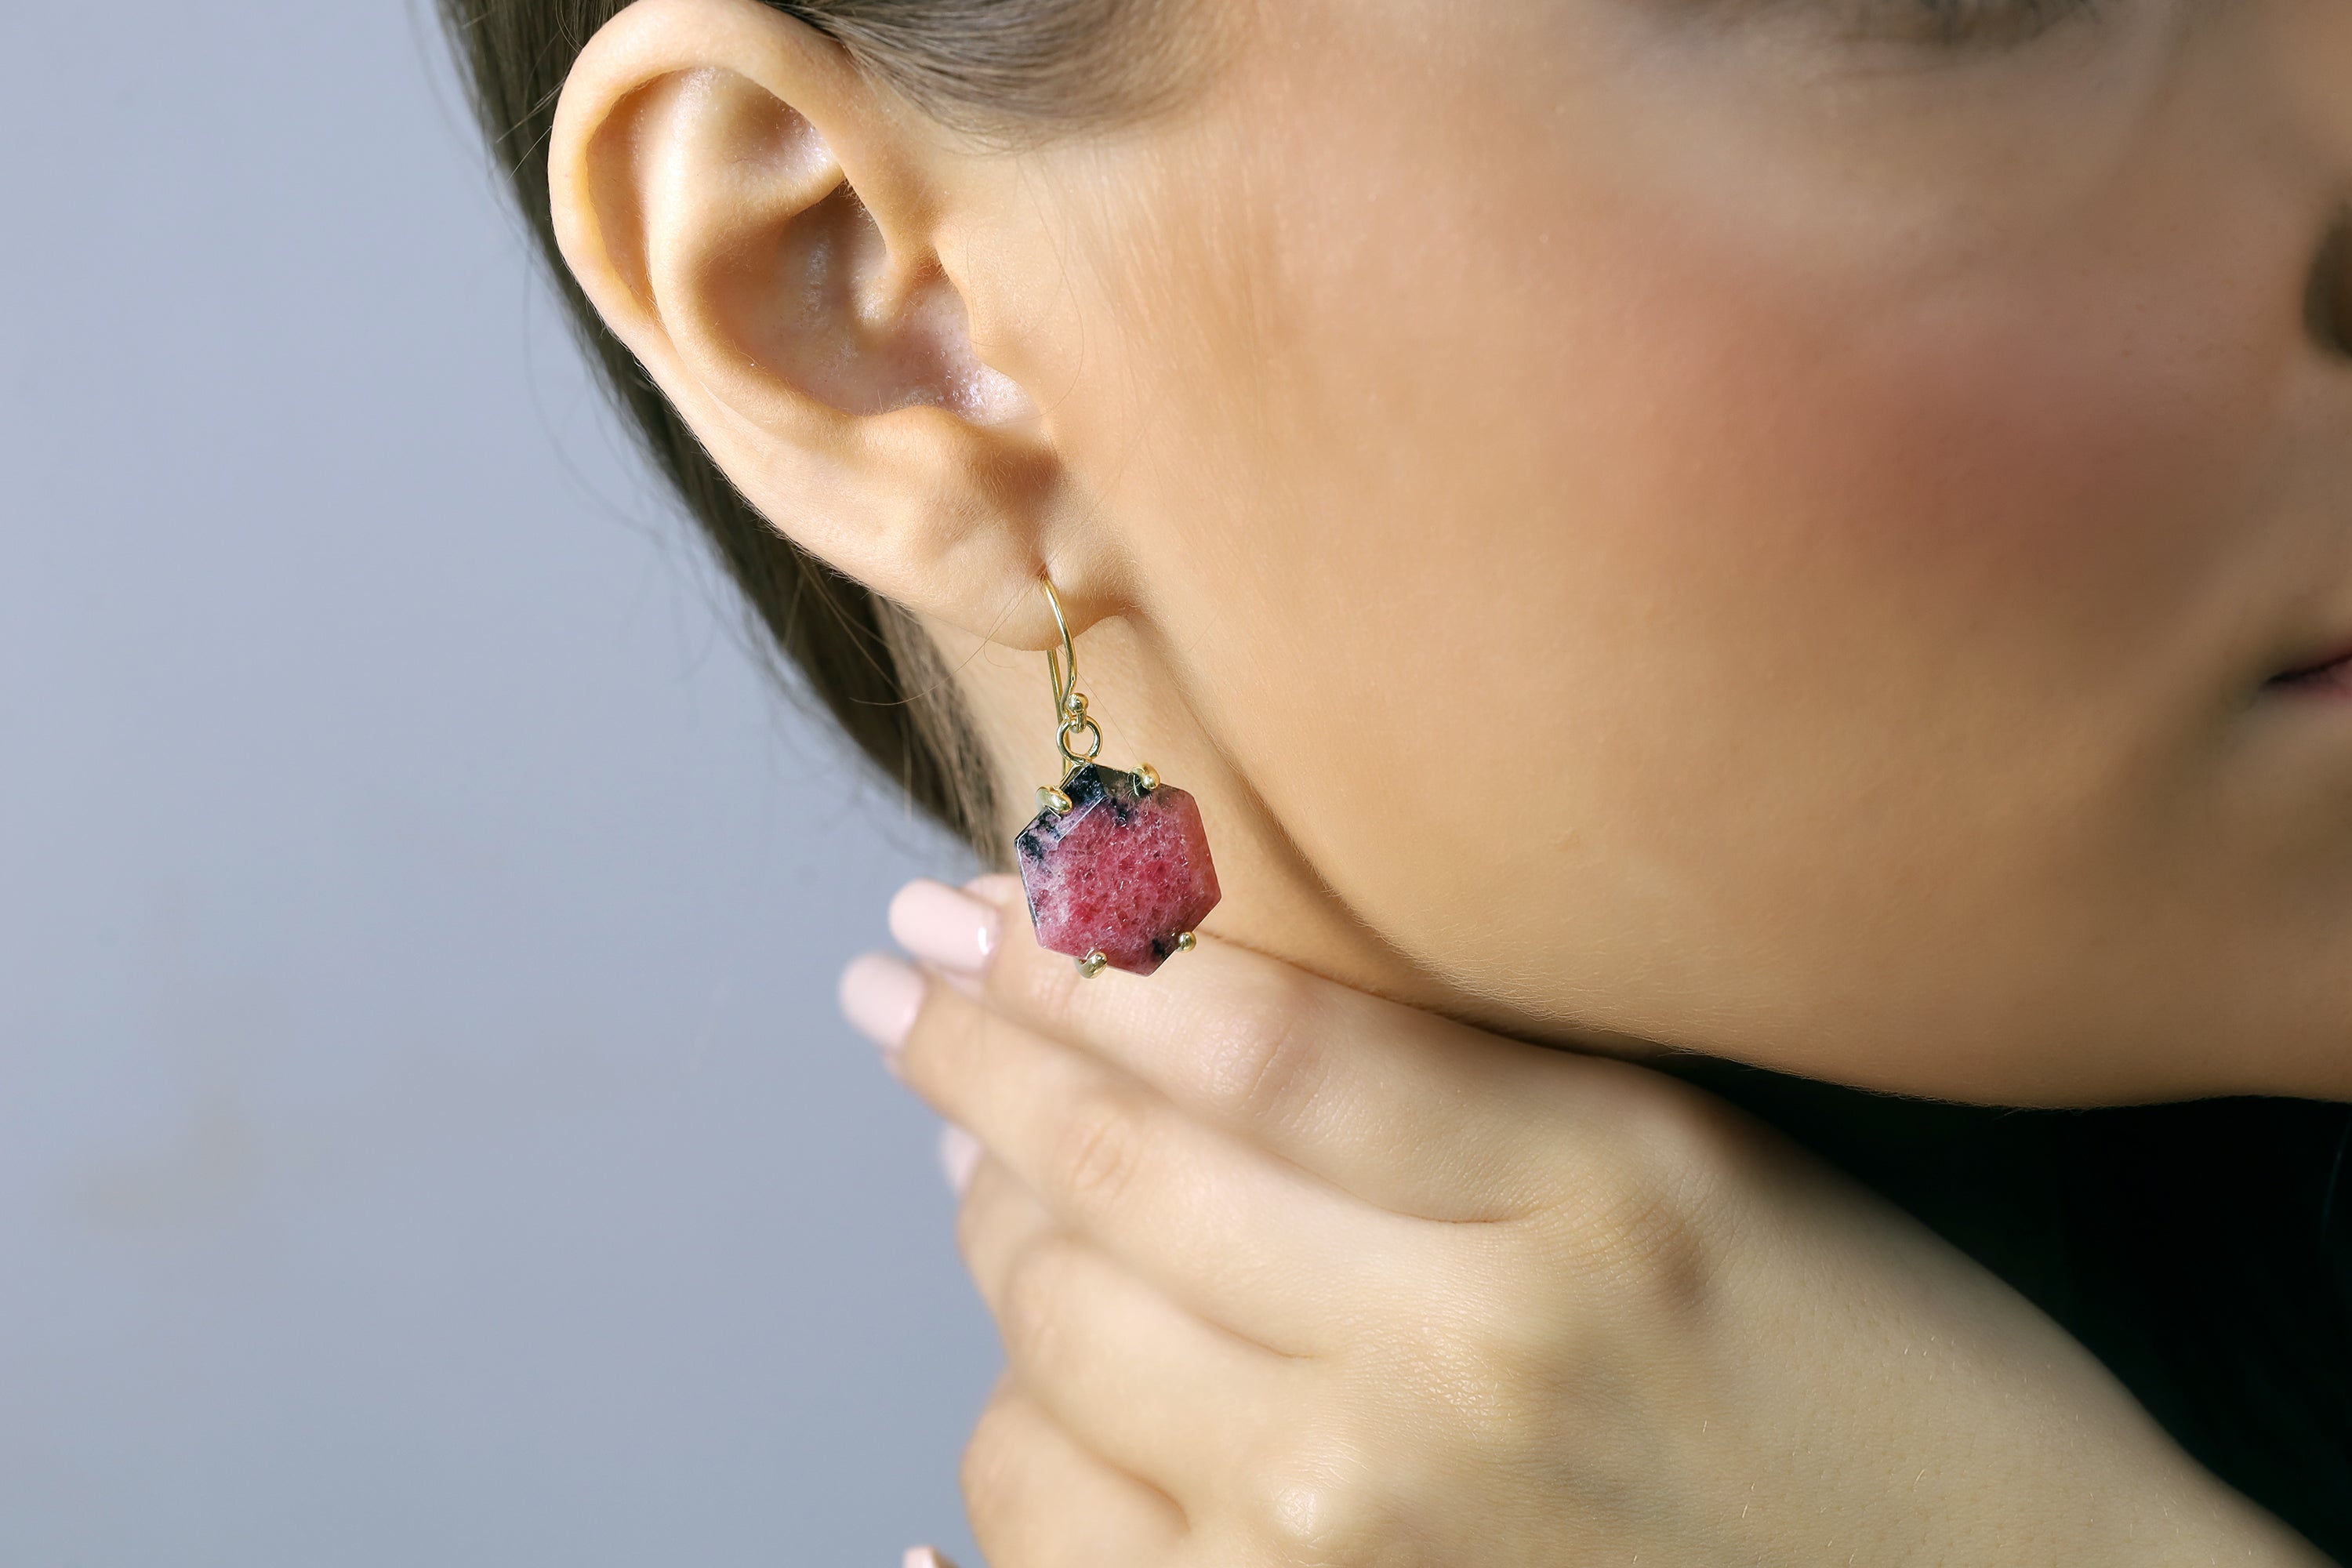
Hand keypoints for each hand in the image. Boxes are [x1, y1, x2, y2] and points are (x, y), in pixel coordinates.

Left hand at [844, 878, 2324, 1566]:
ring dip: (990, 1250)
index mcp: (1588, 1193)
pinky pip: (1059, 1548)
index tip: (951, 905)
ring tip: (984, 1180)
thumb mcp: (1704, 1167)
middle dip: (974, 1073)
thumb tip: (1192, 998)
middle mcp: (1453, 1371)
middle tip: (917, 1006)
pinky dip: (1006, 1454)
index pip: (1241, 1040)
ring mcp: (1362, 1542)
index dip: (1061, 956)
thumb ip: (1464, 1083)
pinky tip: (1001, 1385)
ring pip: (1050, 1364)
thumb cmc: (1886, 1390)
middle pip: (1110, 1188)